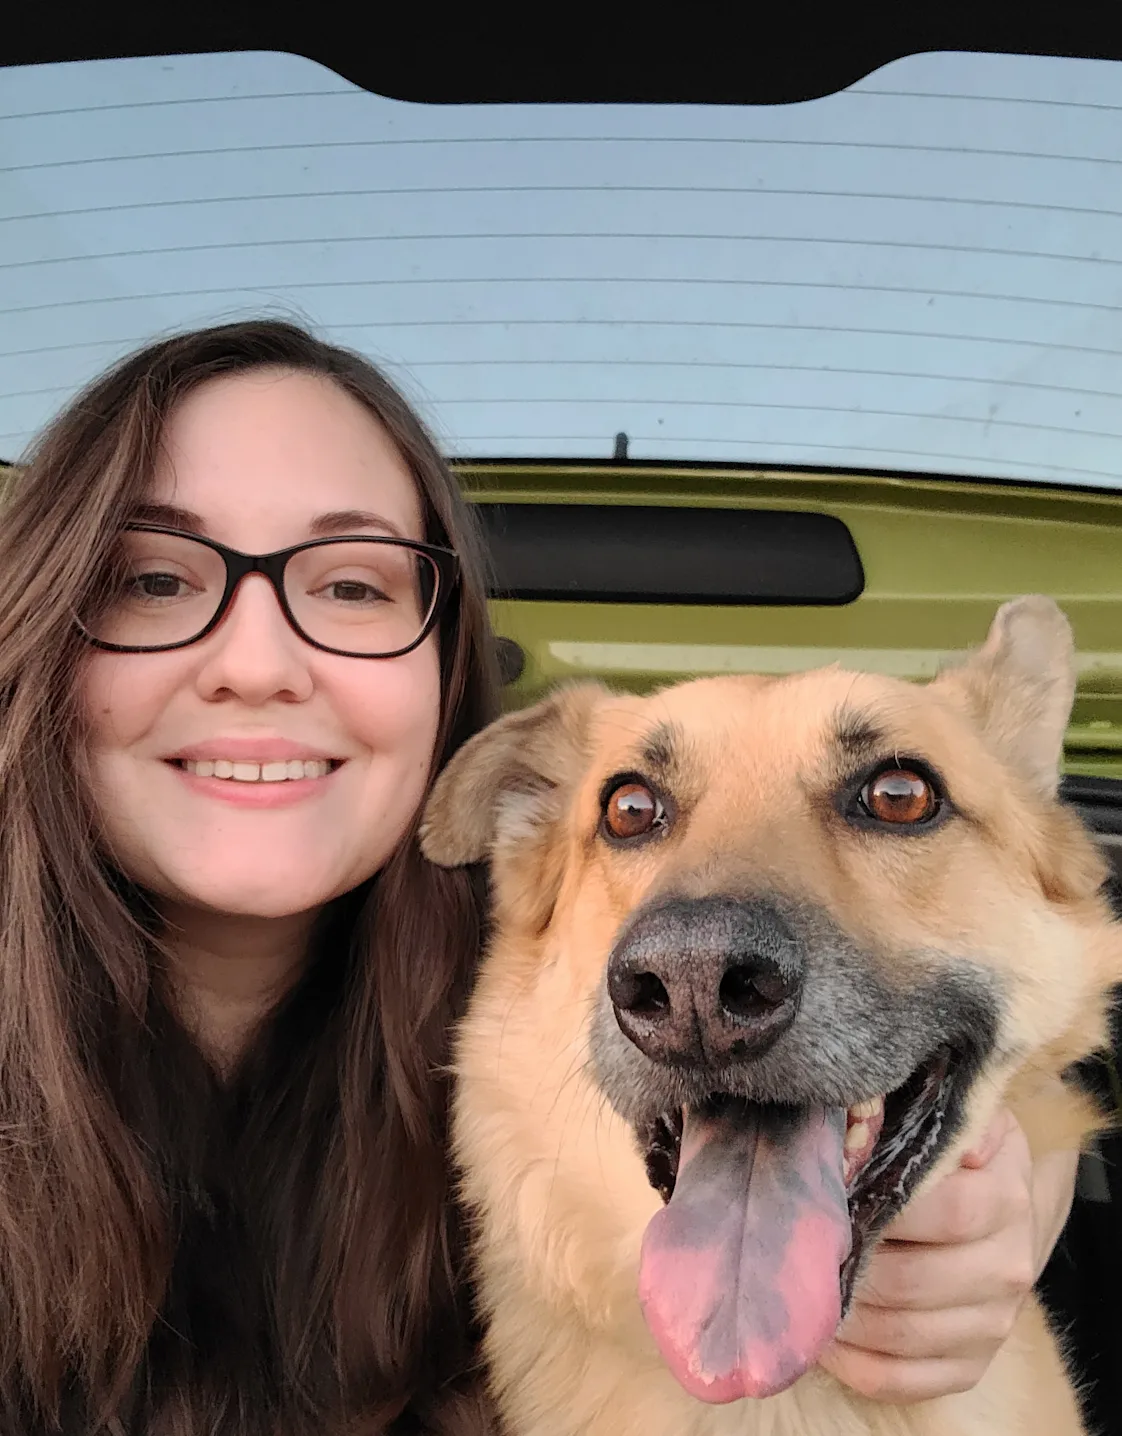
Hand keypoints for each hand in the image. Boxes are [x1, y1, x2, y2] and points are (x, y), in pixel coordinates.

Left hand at [819, 1105, 1078, 1402]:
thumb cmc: (951, 1155)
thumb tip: (893, 1116)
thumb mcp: (949, 1114)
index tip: (830, 1192)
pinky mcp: (968, 1367)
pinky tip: (820, 1331)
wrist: (995, 1208)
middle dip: (848, 1263)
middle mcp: (1008, 1265)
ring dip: (842, 1315)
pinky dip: (850, 1361)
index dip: (882, 1204)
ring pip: (902, 1334)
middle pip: (914, 1280)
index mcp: (1005, 1197)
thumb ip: (927, 1111)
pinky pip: (898, 1379)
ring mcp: (992, 1323)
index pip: (946, 1210)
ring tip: (797, 1287)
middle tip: (798, 1246)